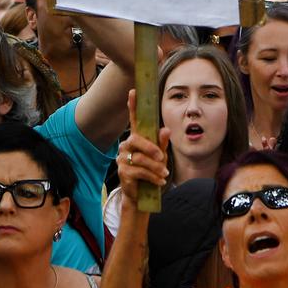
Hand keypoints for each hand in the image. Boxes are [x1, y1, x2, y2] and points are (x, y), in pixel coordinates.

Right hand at [117, 90, 169, 205]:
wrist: (142, 196)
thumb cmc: (151, 172)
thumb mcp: (160, 157)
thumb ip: (162, 144)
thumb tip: (165, 130)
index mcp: (136, 139)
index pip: (134, 120)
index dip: (133, 106)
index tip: (133, 91)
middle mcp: (126, 146)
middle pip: (137, 140)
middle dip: (152, 149)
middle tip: (162, 158)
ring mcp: (122, 159)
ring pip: (141, 158)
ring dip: (156, 167)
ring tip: (164, 174)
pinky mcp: (123, 172)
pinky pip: (139, 171)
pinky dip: (153, 176)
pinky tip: (159, 181)